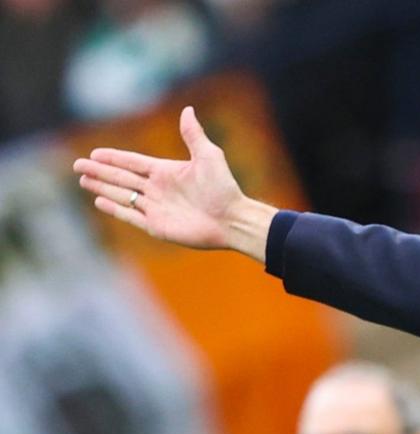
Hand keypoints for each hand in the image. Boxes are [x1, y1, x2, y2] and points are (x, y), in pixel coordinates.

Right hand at [73, 106, 275, 258]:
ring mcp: (156, 208)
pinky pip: (130, 216)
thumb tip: (187, 109)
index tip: (95, 153)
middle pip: (121, 178)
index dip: (114, 158)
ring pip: (122, 195)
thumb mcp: (209, 156)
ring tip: (83, 181)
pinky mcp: (156, 226)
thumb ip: (193, 134)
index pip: (133, 162)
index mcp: (166, 171)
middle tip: (76, 166)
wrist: (231, 219)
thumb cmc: (223, 188)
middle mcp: (158, 189)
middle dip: (99, 172)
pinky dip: (115, 208)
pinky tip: (100, 201)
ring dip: (102, 188)